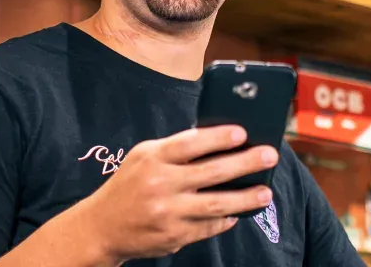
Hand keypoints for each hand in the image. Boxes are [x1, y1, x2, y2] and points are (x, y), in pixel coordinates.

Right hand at [84, 125, 278, 261]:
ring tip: (266, 193)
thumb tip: (220, 141)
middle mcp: (159, 185)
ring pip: (215, 205)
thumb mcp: (143, 157)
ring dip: (245, 198)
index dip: (218, 137)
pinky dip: (225, 220)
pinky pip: (208, 227)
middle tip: (270, 156)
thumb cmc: (130, 184)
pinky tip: (239, 213)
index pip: (189, 143)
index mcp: (152, 158)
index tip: (243, 132)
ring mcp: (167, 213)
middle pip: (210, 172)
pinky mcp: (173, 237)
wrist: (100, 227)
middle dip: (245, 163)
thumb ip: (175, 148)